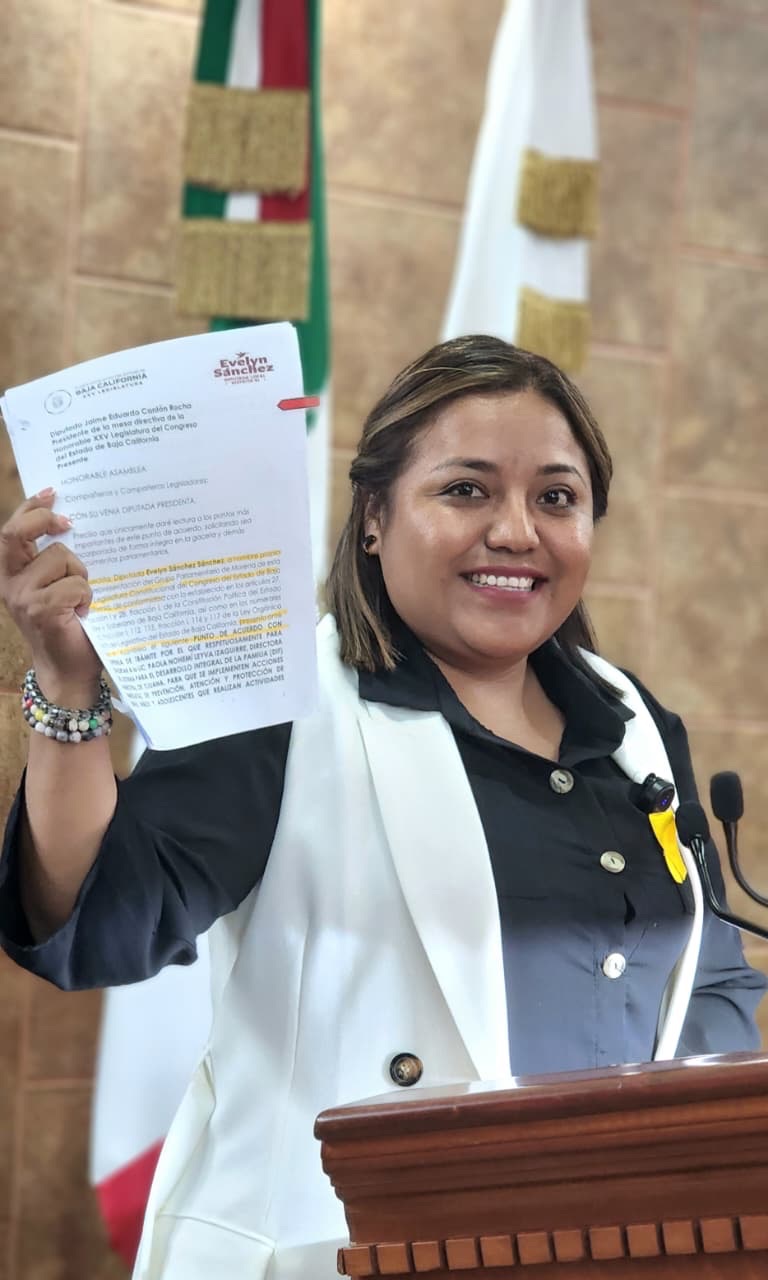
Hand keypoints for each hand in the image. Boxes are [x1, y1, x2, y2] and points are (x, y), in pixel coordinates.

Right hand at [0, 490, 101, 702]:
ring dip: (81, 574)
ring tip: (82, 598)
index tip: (52, 493)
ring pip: (61, 557)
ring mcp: (22, 596)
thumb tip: (75, 523)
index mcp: (11, 573)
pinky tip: (84, 613)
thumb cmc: (70, 627)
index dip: (29, 506)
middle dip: (43, 519)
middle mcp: (9, 583)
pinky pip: (76, 583)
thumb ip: (57, 560)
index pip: (11, 530)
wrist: (69, 673)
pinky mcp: (41, 610)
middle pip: (16, 533)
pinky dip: (88, 595)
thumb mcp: (58, 587)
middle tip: (69, 523)